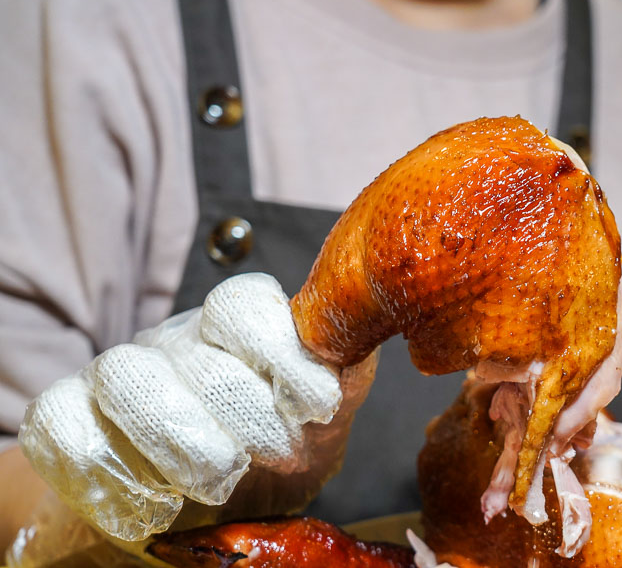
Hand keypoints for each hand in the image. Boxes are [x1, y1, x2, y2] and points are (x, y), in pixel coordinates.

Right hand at [18, 273, 375, 541]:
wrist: (190, 524)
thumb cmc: (267, 469)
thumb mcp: (319, 428)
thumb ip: (341, 384)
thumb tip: (349, 358)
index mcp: (236, 333)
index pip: (242, 303)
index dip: (281, 350)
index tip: (317, 406)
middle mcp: (175, 345)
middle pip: (196, 352)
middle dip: (246, 412)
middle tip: (277, 455)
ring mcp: (115, 377)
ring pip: (126, 375)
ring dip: (181, 438)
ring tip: (220, 480)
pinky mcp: (64, 419)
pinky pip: (66, 427)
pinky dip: (112, 475)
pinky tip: (156, 505)